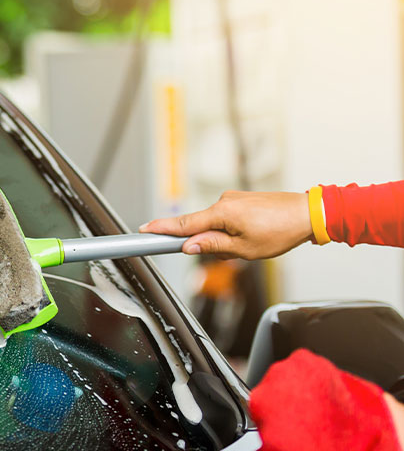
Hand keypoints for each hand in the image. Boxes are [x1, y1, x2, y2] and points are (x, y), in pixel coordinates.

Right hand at [139, 190, 312, 259]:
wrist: (309, 213)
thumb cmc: (280, 232)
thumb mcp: (244, 249)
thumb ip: (213, 246)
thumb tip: (189, 246)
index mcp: (222, 213)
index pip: (184, 224)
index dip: (162, 229)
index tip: (142, 230)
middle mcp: (224, 201)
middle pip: (199, 226)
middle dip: (207, 242)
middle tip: (232, 251)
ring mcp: (233, 198)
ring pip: (215, 224)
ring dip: (223, 238)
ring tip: (251, 244)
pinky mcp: (242, 200)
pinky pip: (226, 218)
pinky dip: (231, 230)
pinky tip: (252, 236)